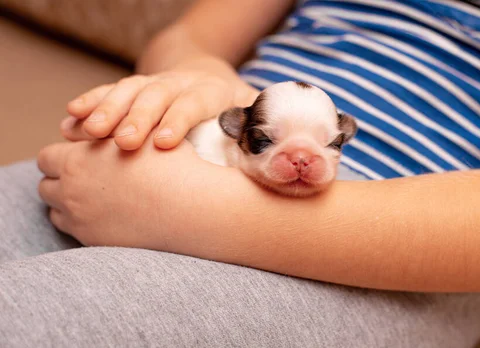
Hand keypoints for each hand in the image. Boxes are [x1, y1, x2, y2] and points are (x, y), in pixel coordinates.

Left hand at [36, 136, 219, 247]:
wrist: (192, 208)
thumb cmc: (172, 166)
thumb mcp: (143, 134)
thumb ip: (112, 128)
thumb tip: (91, 127)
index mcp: (79, 159)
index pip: (48, 156)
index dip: (64, 154)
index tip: (80, 156)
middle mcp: (72, 190)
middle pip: (46, 184)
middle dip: (61, 179)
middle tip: (85, 176)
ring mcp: (80, 219)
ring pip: (55, 209)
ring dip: (67, 201)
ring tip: (94, 195)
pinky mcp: (93, 241)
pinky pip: (72, 229)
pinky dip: (81, 220)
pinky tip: (105, 213)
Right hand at [62, 56, 258, 149]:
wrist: (208, 77)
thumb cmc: (233, 108)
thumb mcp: (253, 114)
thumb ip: (260, 128)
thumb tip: (277, 149)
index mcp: (211, 92)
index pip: (193, 103)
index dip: (178, 120)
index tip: (165, 142)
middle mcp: (180, 83)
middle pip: (157, 95)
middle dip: (138, 117)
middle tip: (123, 142)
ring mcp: (154, 83)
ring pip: (128, 89)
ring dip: (106, 109)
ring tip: (86, 132)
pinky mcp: (134, 88)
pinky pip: (109, 90)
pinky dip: (90, 102)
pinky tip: (71, 118)